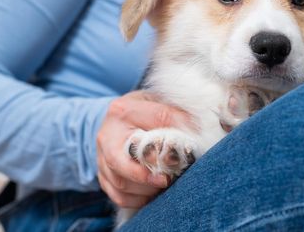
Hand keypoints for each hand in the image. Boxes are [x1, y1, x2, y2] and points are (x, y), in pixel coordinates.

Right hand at [96, 91, 193, 208]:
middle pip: (121, 161)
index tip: (191, 149)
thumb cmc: (145, 111)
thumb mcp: (159, 103)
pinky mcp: (102, 174)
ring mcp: (101, 156)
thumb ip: (177, 113)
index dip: (176, 135)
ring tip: (164, 184)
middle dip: (147, 174)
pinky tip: (152, 194)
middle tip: (168, 179)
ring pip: (120, 182)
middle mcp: (107, 133)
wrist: (119, 119)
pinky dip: (137, 200)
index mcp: (123, 109)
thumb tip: (203, 129)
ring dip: (145, 189)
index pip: (155, 121)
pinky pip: (117, 195)